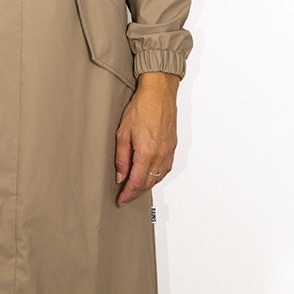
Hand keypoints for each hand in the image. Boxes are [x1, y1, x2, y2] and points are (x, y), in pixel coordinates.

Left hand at [115, 71, 178, 205]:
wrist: (159, 93)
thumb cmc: (141, 107)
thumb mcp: (123, 132)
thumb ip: (121, 157)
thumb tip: (120, 175)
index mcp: (146, 152)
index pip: (137, 182)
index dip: (128, 194)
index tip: (121, 200)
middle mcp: (160, 155)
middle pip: (148, 183)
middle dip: (136, 192)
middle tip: (125, 196)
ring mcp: (168, 151)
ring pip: (158, 177)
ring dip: (147, 185)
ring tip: (135, 187)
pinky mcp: (173, 147)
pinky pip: (166, 168)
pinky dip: (157, 176)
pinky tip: (150, 175)